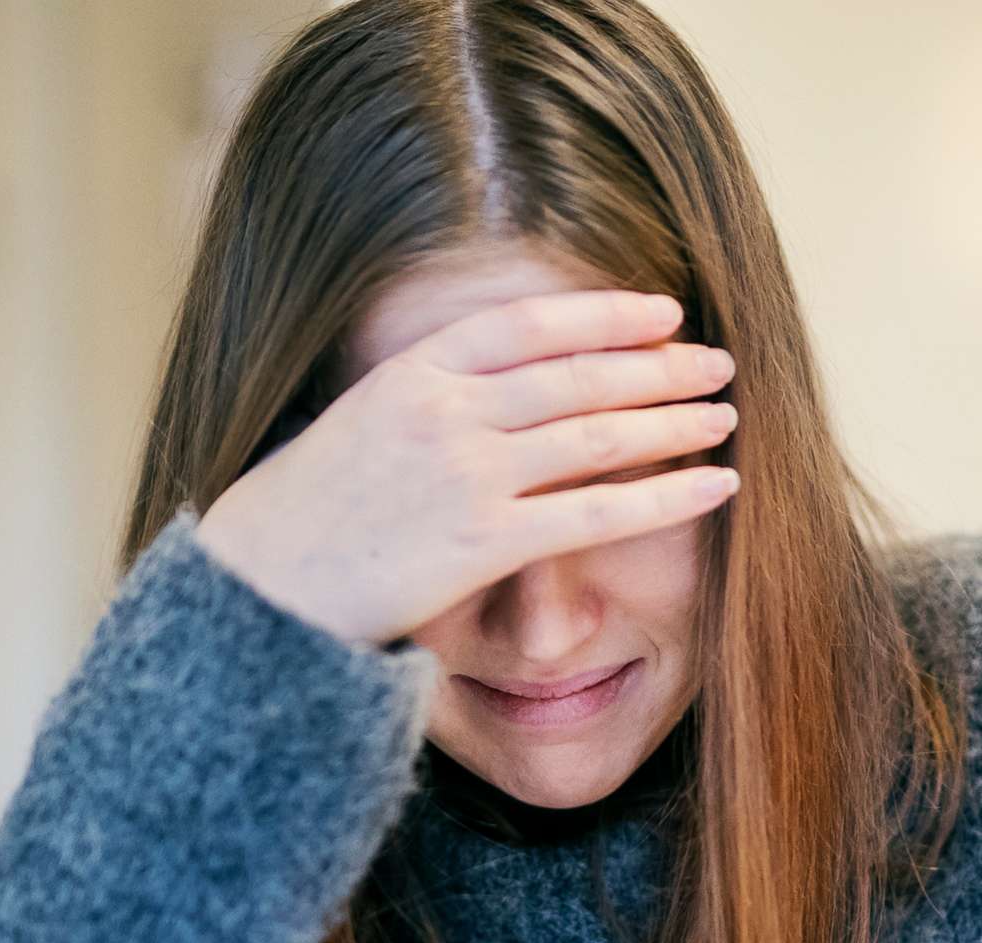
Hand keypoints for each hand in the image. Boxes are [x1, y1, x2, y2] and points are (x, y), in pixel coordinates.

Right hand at [192, 288, 739, 646]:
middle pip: (577, 372)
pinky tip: (717, 484)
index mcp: (410, 376)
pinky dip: (667, 494)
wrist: (256, 592)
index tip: (659, 310)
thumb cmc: (298, 522)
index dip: (601, 312)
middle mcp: (445, 412)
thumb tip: (480, 397)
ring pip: (598, 433)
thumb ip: (419, 404)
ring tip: (726, 414)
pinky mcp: (484, 542)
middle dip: (659, 363)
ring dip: (674, 418)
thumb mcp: (351, 428)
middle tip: (716, 360)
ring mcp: (467, 475)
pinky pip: (598, 513)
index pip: (526, 324)